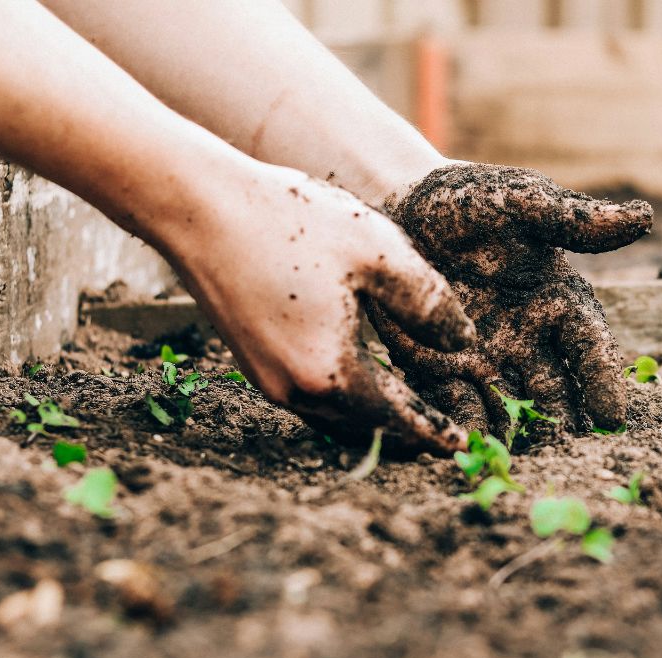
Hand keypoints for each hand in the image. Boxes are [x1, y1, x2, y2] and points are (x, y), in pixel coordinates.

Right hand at [167, 163, 475, 453]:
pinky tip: (363, 381)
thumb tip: (463, 342)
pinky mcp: (252, 363)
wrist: (199, 207)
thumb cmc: (290, 221)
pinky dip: (345, 400)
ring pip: (335, 418)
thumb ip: (429, 302)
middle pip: (365, 429)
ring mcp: (268, 380)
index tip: (462, 446)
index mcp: (331, 372)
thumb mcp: (378, 251)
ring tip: (411, 413)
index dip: (433, 432)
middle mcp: (295, 391)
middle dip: (407, 434)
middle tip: (444, 435)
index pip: (397, 419)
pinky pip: (311, 398)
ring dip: (374, 420)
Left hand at [368, 163, 652, 436]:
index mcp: (559, 302)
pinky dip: (465, 428)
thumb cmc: (470, 201)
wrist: (400, 207)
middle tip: (569, 456)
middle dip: (564, 424)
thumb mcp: (520, 202)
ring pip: (511, 408)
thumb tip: (643, 217)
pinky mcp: (442, 370)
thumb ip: (573, 219)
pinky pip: (458, 406)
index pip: (590, 347)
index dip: (603, 381)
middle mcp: (530, 340)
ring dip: (518, 437)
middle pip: (556, 391)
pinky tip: (467, 450)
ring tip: (521, 465)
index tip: (612, 416)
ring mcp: (487, 360)